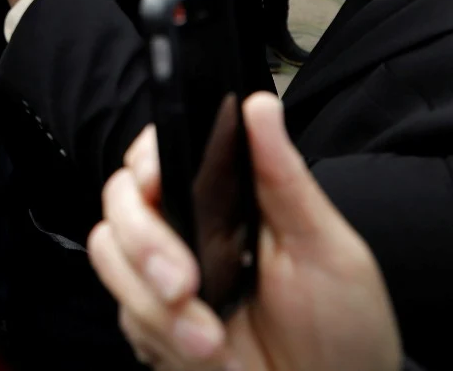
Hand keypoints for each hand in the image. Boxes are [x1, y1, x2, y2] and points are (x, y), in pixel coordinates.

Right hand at [88, 93, 401, 370]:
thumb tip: (260, 106)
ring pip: (110, 259)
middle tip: (186, 285)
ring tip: (210, 341)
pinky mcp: (153, 325)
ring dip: (154, 305)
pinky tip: (205, 355)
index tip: (160, 181)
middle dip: (144, 244)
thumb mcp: (325, 247)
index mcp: (222, 196)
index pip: (160, 151)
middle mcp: (184, 227)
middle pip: (120, 202)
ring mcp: (162, 277)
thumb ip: (284, 178)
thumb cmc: (342, 323)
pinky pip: (126, 317)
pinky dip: (161, 339)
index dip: (147, 159)